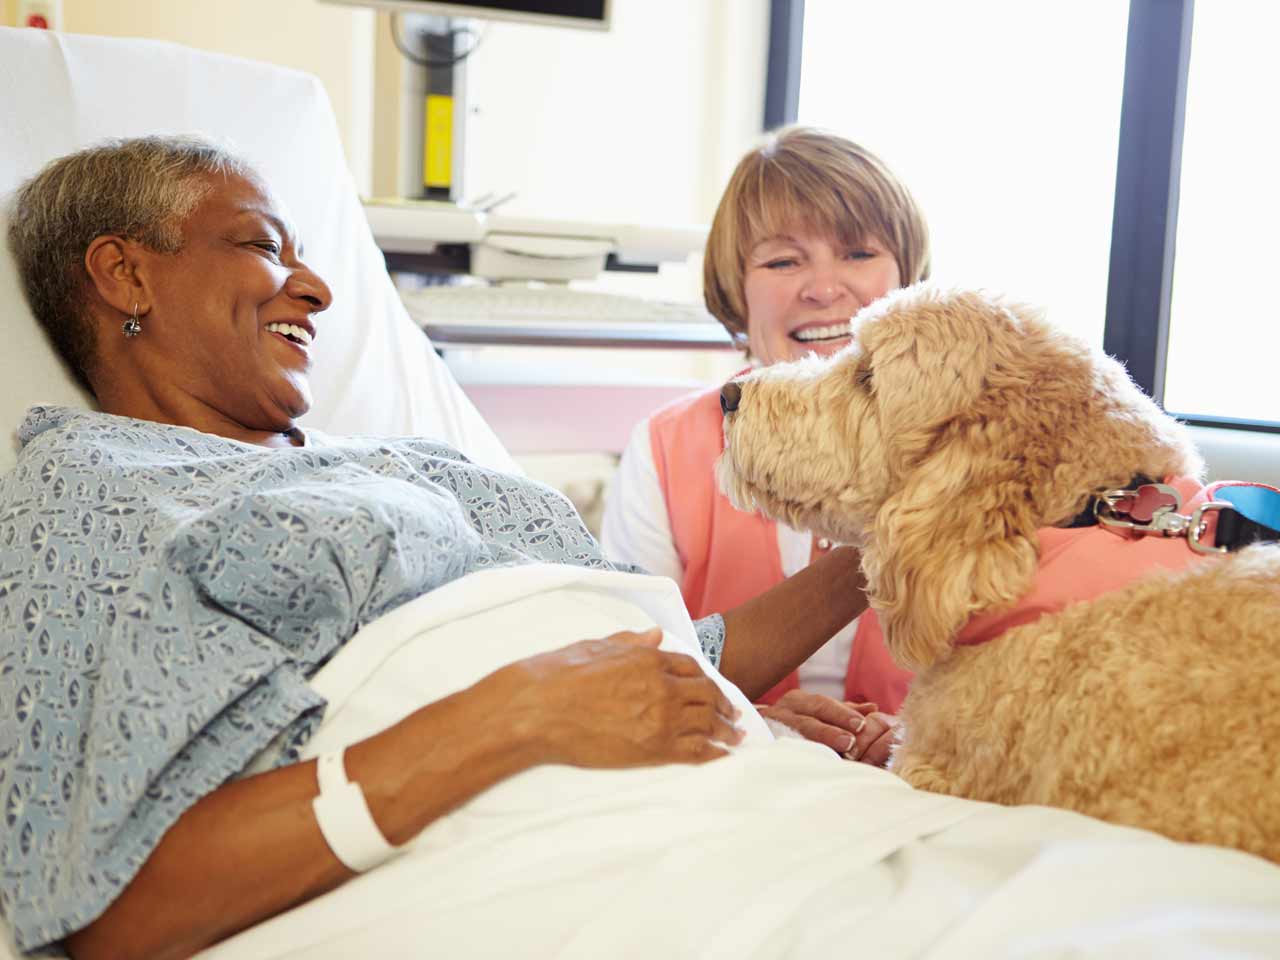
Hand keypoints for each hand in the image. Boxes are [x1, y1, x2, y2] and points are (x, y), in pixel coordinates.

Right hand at [499, 627, 744, 767]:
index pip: (690, 667)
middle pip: (706, 695)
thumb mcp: (596, 646)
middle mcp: (661, 686)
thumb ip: (631, 641)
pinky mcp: (652, 749)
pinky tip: (723, 756)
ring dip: (726, 729)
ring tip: (737, 737)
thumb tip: (656, 635)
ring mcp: (660, 719)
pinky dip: (714, 753)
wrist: (537, 710)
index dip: (705, 678)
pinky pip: (695, 751)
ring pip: (707, 723)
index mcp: (647, 658)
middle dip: (724, 705)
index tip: (713, 688)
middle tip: (735, 715)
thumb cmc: (557, 675)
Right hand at [759, 691, 897, 765]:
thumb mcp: (819, 713)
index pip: (822, 705)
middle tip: (850, 741)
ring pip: (792, 735)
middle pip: (808, 719)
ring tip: (834, 752)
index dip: (842, 714)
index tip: (862, 724)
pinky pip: (777, 751)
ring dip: (814, 744)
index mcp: (799, 701)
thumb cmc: (795, 724)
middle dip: (829, 730)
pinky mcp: (762, 746)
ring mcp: (769, 729)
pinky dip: (792, 756)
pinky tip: (806, 765)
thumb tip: (873, 708)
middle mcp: (782, 711)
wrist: (754, 734)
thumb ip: (844, 711)